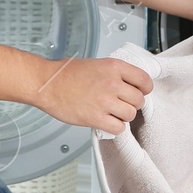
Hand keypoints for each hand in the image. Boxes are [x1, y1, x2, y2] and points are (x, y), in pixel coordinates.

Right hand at [32, 57, 152, 134]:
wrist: (47, 84)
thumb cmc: (66, 74)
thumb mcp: (96, 64)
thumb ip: (115, 74)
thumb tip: (129, 84)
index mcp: (114, 67)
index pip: (144, 80)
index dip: (145, 88)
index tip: (141, 92)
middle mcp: (112, 83)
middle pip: (139, 100)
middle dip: (132, 104)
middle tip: (122, 104)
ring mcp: (105, 101)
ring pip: (130, 115)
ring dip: (123, 116)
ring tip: (112, 113)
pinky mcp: (96, 118)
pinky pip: (119, 128)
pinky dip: (115, 127)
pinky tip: (107, 121)